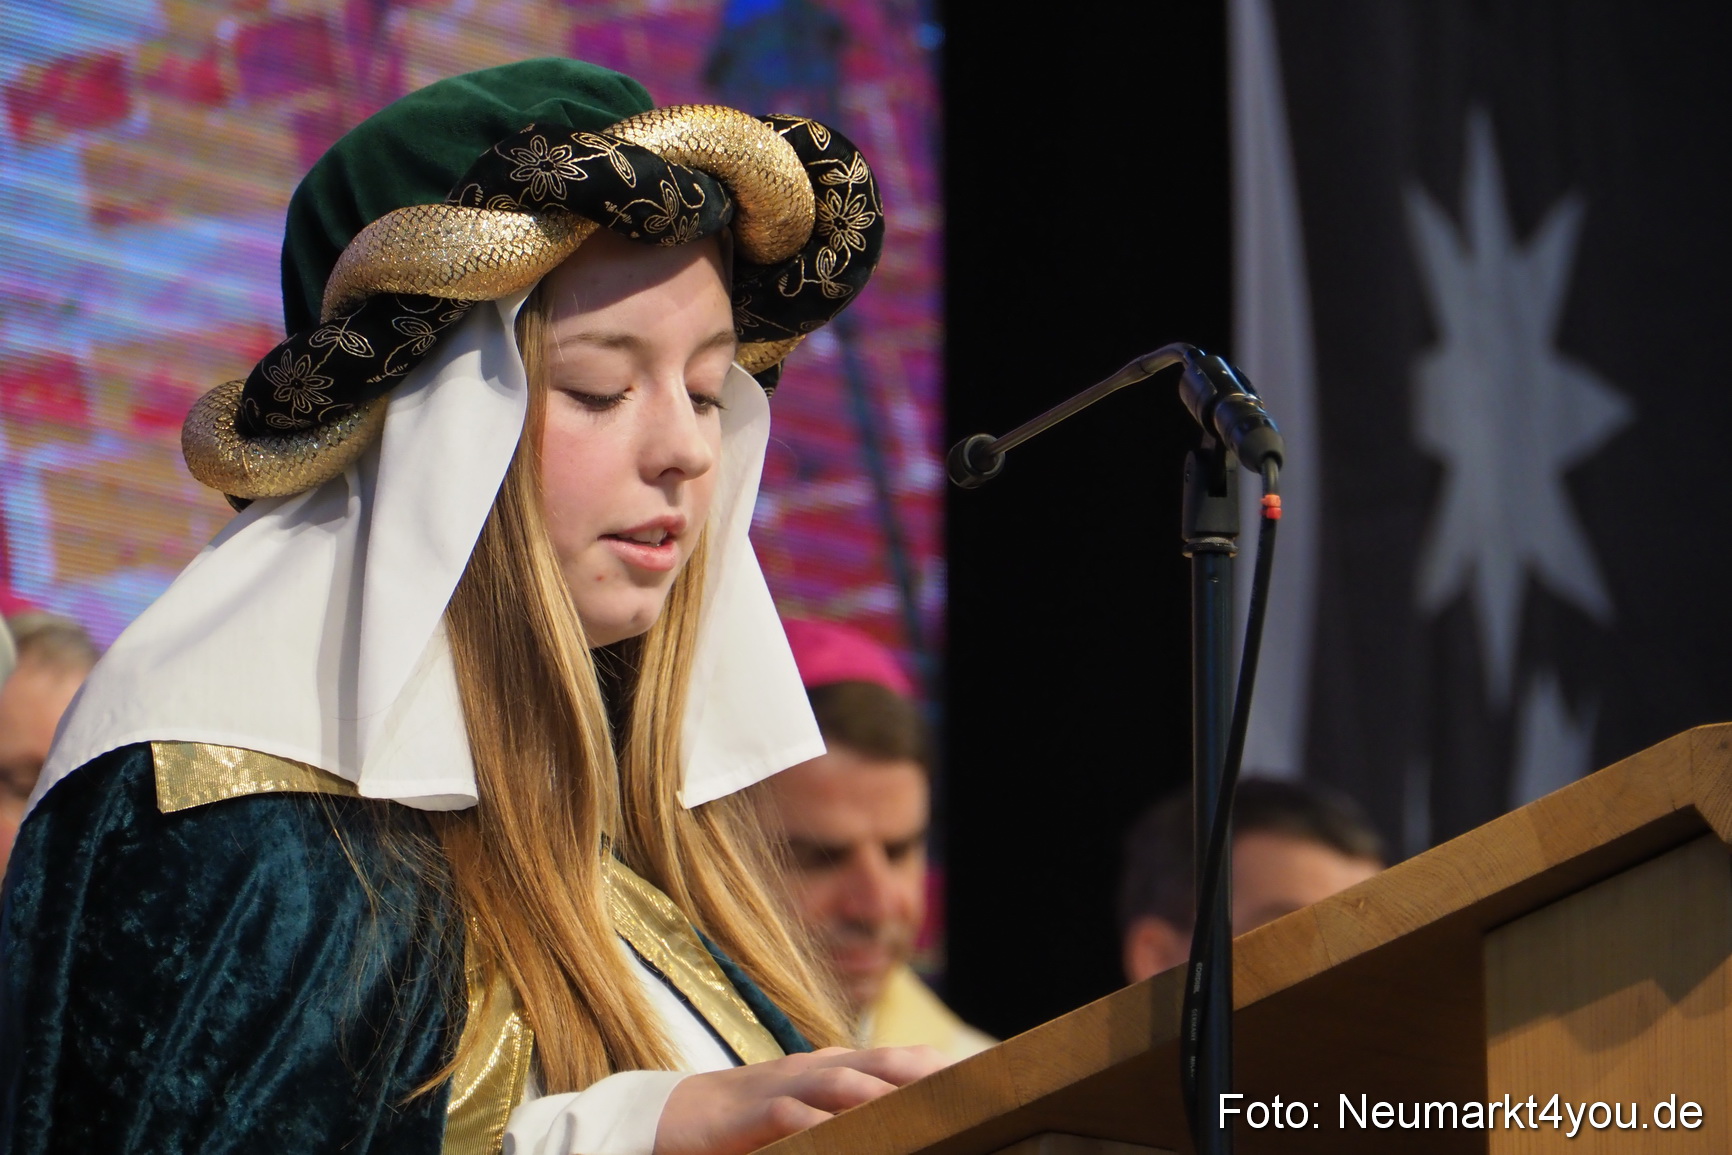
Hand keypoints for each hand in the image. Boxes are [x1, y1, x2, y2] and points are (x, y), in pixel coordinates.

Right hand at [653, 1045, 945, 1154]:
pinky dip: (819, 1126)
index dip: (938, 1067)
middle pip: (880, 1063)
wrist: (673, 1117)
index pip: (896, 1061)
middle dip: (926, 1073)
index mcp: (833, 1068)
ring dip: (884, 1095)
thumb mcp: (806, 1115)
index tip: (983, 1080)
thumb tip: (905, 1133)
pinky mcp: (753, 1115)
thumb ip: (849, 1118)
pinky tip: (841, 1139)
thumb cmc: (749, 1122)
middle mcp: (814, 1070)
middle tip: (970, 1091)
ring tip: (923, 1111)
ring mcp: (783, 1087)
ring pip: (843, 1084)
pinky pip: (792, 1118)